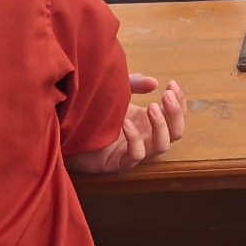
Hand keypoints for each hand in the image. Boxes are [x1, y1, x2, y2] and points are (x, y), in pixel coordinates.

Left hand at [65, 78, 186, 173]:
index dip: (179, 100)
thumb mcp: (116, 91)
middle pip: (176, 131)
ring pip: (162, 146)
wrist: (66, 132)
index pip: (176, 115)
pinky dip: (134, 139)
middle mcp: (146, 137)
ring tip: (151, 107)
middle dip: (175, 112)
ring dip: (162, 126)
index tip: (171, 83)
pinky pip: (136, 155)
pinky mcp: (118, 162)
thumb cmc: (92, 113)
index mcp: (149, 121)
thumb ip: (134, 84)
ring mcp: (134, 150)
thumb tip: (155, 82)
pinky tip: (124, 123)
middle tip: (165, 95)